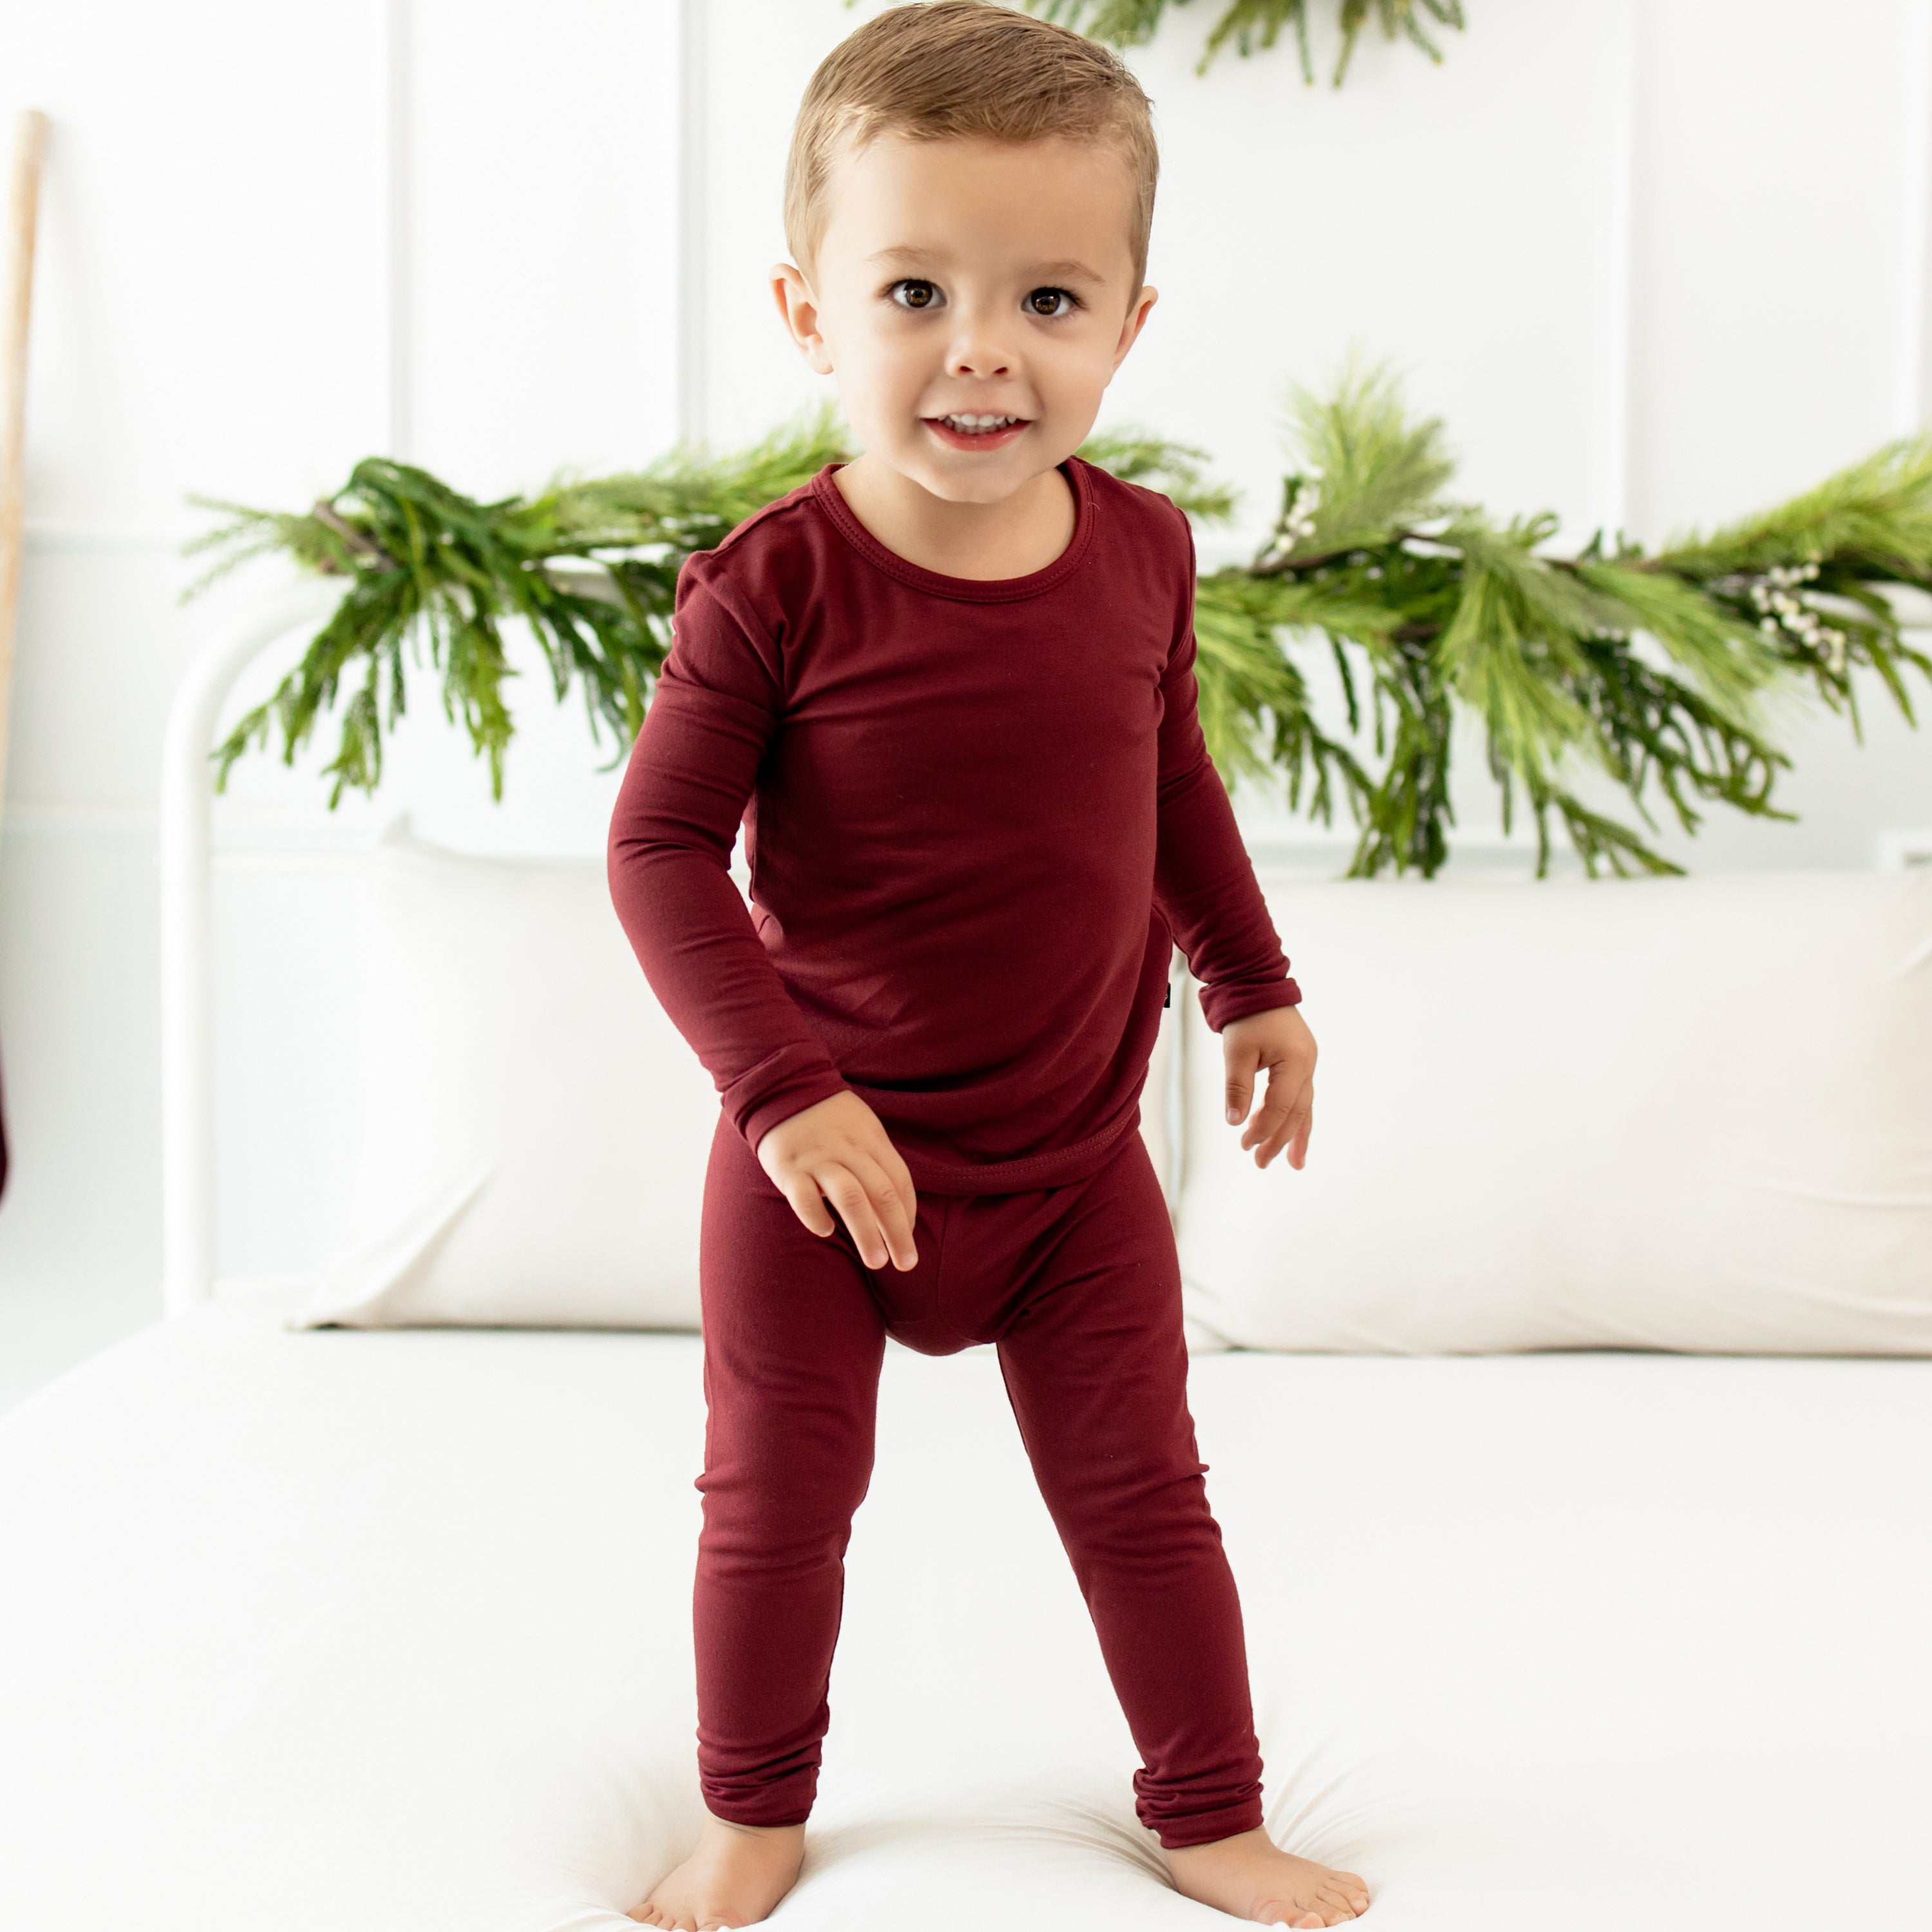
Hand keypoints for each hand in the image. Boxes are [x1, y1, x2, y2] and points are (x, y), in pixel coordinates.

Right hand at [755, 1090, 919, 1269]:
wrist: (782, 1086)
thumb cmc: (829, 1118)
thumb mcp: (863, 1129)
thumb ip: (878, 1162)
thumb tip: (898, 1208)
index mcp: (871, 1140)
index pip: (898, 1181)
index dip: (908, 1213)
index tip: (908, 1240)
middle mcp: (849, 1150)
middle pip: (882, 1193)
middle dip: (897, 1232)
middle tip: (906, 1263)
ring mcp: (818, 1158)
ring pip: (850, 1197)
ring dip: (867, 1232)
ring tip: (876, 1261)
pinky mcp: (788, 1166)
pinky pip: (804, 1196)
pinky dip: (815, 1215)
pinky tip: (825, 1232)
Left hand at [1221, 1004, 1316, 1169]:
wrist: (1258, 986)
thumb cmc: (1246, 1017)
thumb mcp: (1236, 1052)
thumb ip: (1237, 1088)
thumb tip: (1235, 1122)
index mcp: (1295, 1061)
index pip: (1280, 1106)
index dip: (1264, 1129)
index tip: (1244, 1145)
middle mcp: (1307, 1065)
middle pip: (1297, 1112)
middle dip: (1280, 1140)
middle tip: (1261, 1163)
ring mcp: (1307, 1064)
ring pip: (1303, 1107)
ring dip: (1295, 1135)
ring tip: (1293, 1163)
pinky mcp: (1300, 1063)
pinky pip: (1300, 1096)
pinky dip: (1294, 1117)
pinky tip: (1289, 1136)